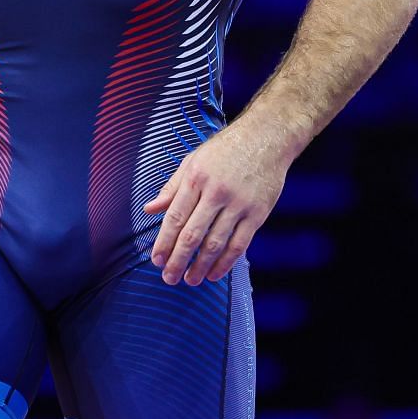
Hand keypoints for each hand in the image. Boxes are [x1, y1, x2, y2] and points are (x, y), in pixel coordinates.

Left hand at [142, 120, 291, 285]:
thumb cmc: (225, 149)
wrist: (267, 138)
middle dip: (178, 260)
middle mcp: (216, 192)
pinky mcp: (257, 213)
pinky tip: (214, 274)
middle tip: (169, 278)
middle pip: (192, 235)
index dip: (164, 242)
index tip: (156, 260)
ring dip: (200, 266)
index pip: (175, 217)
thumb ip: (172, 188)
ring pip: (215, 243)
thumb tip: (150, 209)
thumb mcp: (193, 161)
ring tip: (190, 280)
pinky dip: (225, 263)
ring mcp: (238, 204)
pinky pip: (239, 244)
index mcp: (196, 178)